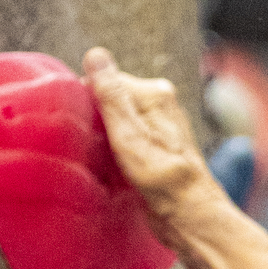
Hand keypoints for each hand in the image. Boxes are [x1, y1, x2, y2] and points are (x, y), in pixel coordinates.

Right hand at [83, 47, 220, 231]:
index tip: (78, 124)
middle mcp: (159, 104)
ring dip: (102, 137)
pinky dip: (113, 149)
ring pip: (115, 121)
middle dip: (94, 120)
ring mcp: (158, 125)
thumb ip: (111, 95)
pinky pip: (123, 139)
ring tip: (99, 158)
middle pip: (110, 101)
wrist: (189, 214)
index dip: (86, 101)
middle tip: (88, 145)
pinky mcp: (154, 147)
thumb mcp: (128, 134)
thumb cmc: (161, 177)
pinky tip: (109, 166)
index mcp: (155, 93)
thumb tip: (95, 54)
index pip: (105, 80)